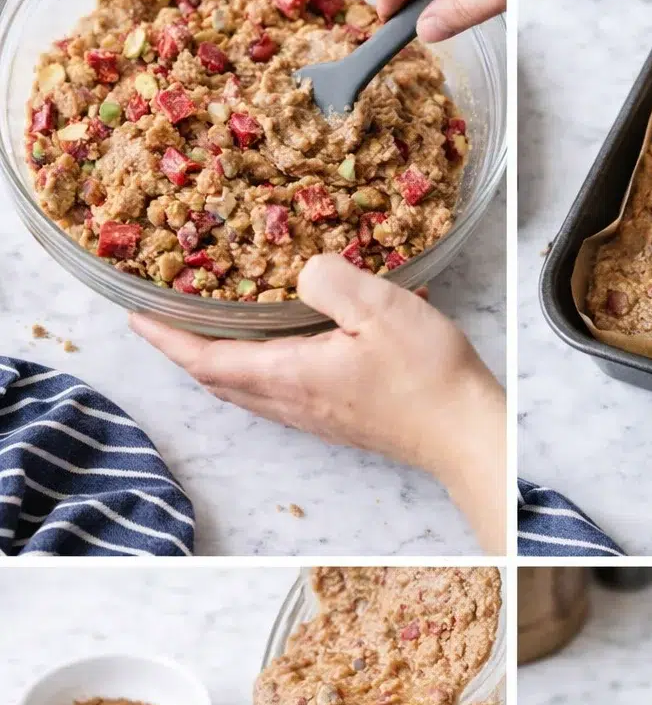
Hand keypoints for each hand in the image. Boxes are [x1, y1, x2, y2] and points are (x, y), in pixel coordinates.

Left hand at [130, 255, 505, 552]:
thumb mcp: (380, 308)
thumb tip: (304, 271)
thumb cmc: (427, 376)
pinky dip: (255, 374)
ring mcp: (315, 416)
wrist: (463, 433)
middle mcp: (293, 402)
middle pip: (219, 382)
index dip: (167, 339)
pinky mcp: (337, 420)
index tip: (136, 316)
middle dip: (185, 352)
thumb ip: (331, 279)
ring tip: (209, 332)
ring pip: (247, 392)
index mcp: (291, 374)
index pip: (207, 361)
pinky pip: (277, 397)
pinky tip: (274, 353)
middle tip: (165, 320)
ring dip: (219, 365)